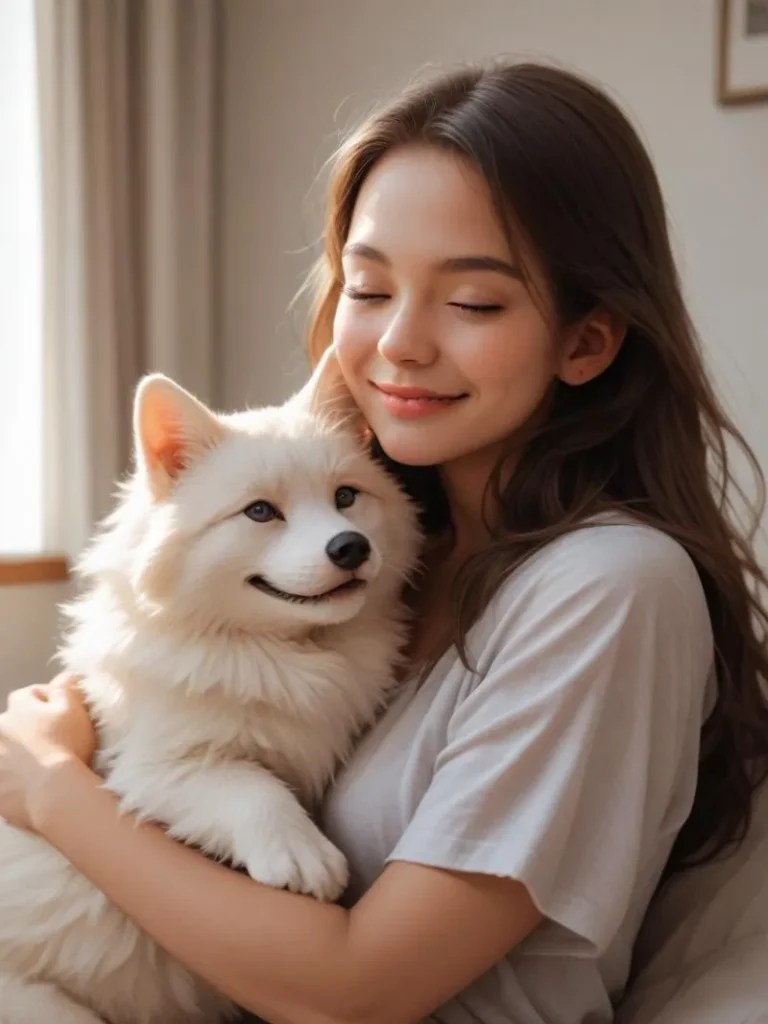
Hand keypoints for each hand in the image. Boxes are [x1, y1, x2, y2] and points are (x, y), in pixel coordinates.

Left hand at [0, 674, 96, 831]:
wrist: (53, 793)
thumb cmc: (66, 745)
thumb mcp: (74, 708)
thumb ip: (67, 686)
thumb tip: (66, 675)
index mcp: (19, 707)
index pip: (31, 695)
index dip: (49, 702)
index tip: (64, 715)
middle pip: (14, 723)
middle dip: (28, 729)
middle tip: (52, 742)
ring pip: (6, 750)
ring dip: (18, 754)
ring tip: (40, 767)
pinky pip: (4, 778)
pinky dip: (13, 779)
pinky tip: (30, 786)